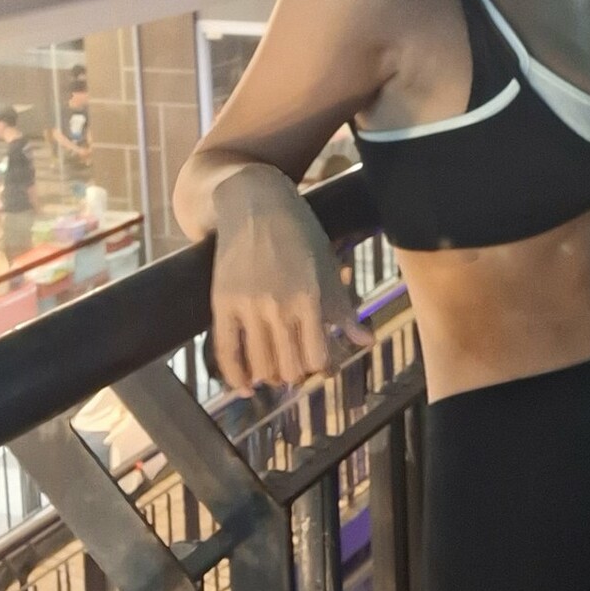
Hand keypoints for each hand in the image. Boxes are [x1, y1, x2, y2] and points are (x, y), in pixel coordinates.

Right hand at [210, 166, 371, 391]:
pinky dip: (235, 376)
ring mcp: (249, 307)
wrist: (255, 203)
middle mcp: (279, 307)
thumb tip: (366, 342)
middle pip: (290, 367)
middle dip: (297, 374)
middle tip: (298, 368)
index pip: (318, 357)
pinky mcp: (223, 304)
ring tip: (276, 372)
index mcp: (310, 299)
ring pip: (261, 365)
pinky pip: (226, 352)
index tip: (322, 364)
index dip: (322, 368)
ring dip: (271, 376)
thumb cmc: (300, 234)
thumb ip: (344, 309)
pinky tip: (244, 387)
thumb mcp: (327, 268)